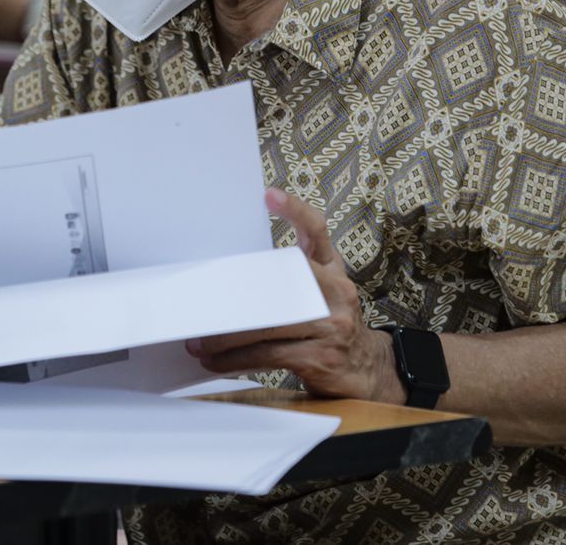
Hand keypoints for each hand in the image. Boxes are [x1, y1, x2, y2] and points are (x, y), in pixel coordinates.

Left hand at [184, 188, 406, 403]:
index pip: (316, 231)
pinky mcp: (321, 357)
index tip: (269, 195)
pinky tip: (217, 362)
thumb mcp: (322, 292)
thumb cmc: (331, 324)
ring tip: (199, 343)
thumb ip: (292, 275)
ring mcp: (332, 325)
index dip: (295, 211)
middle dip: (235, 298)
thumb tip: (236, 272)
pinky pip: (269, 355)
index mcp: (333, 269)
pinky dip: (237, 360)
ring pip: (266, 326)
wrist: (367, 370)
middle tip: (202, 303)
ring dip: (226, 338)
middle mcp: (337, 292)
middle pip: (278, 285)